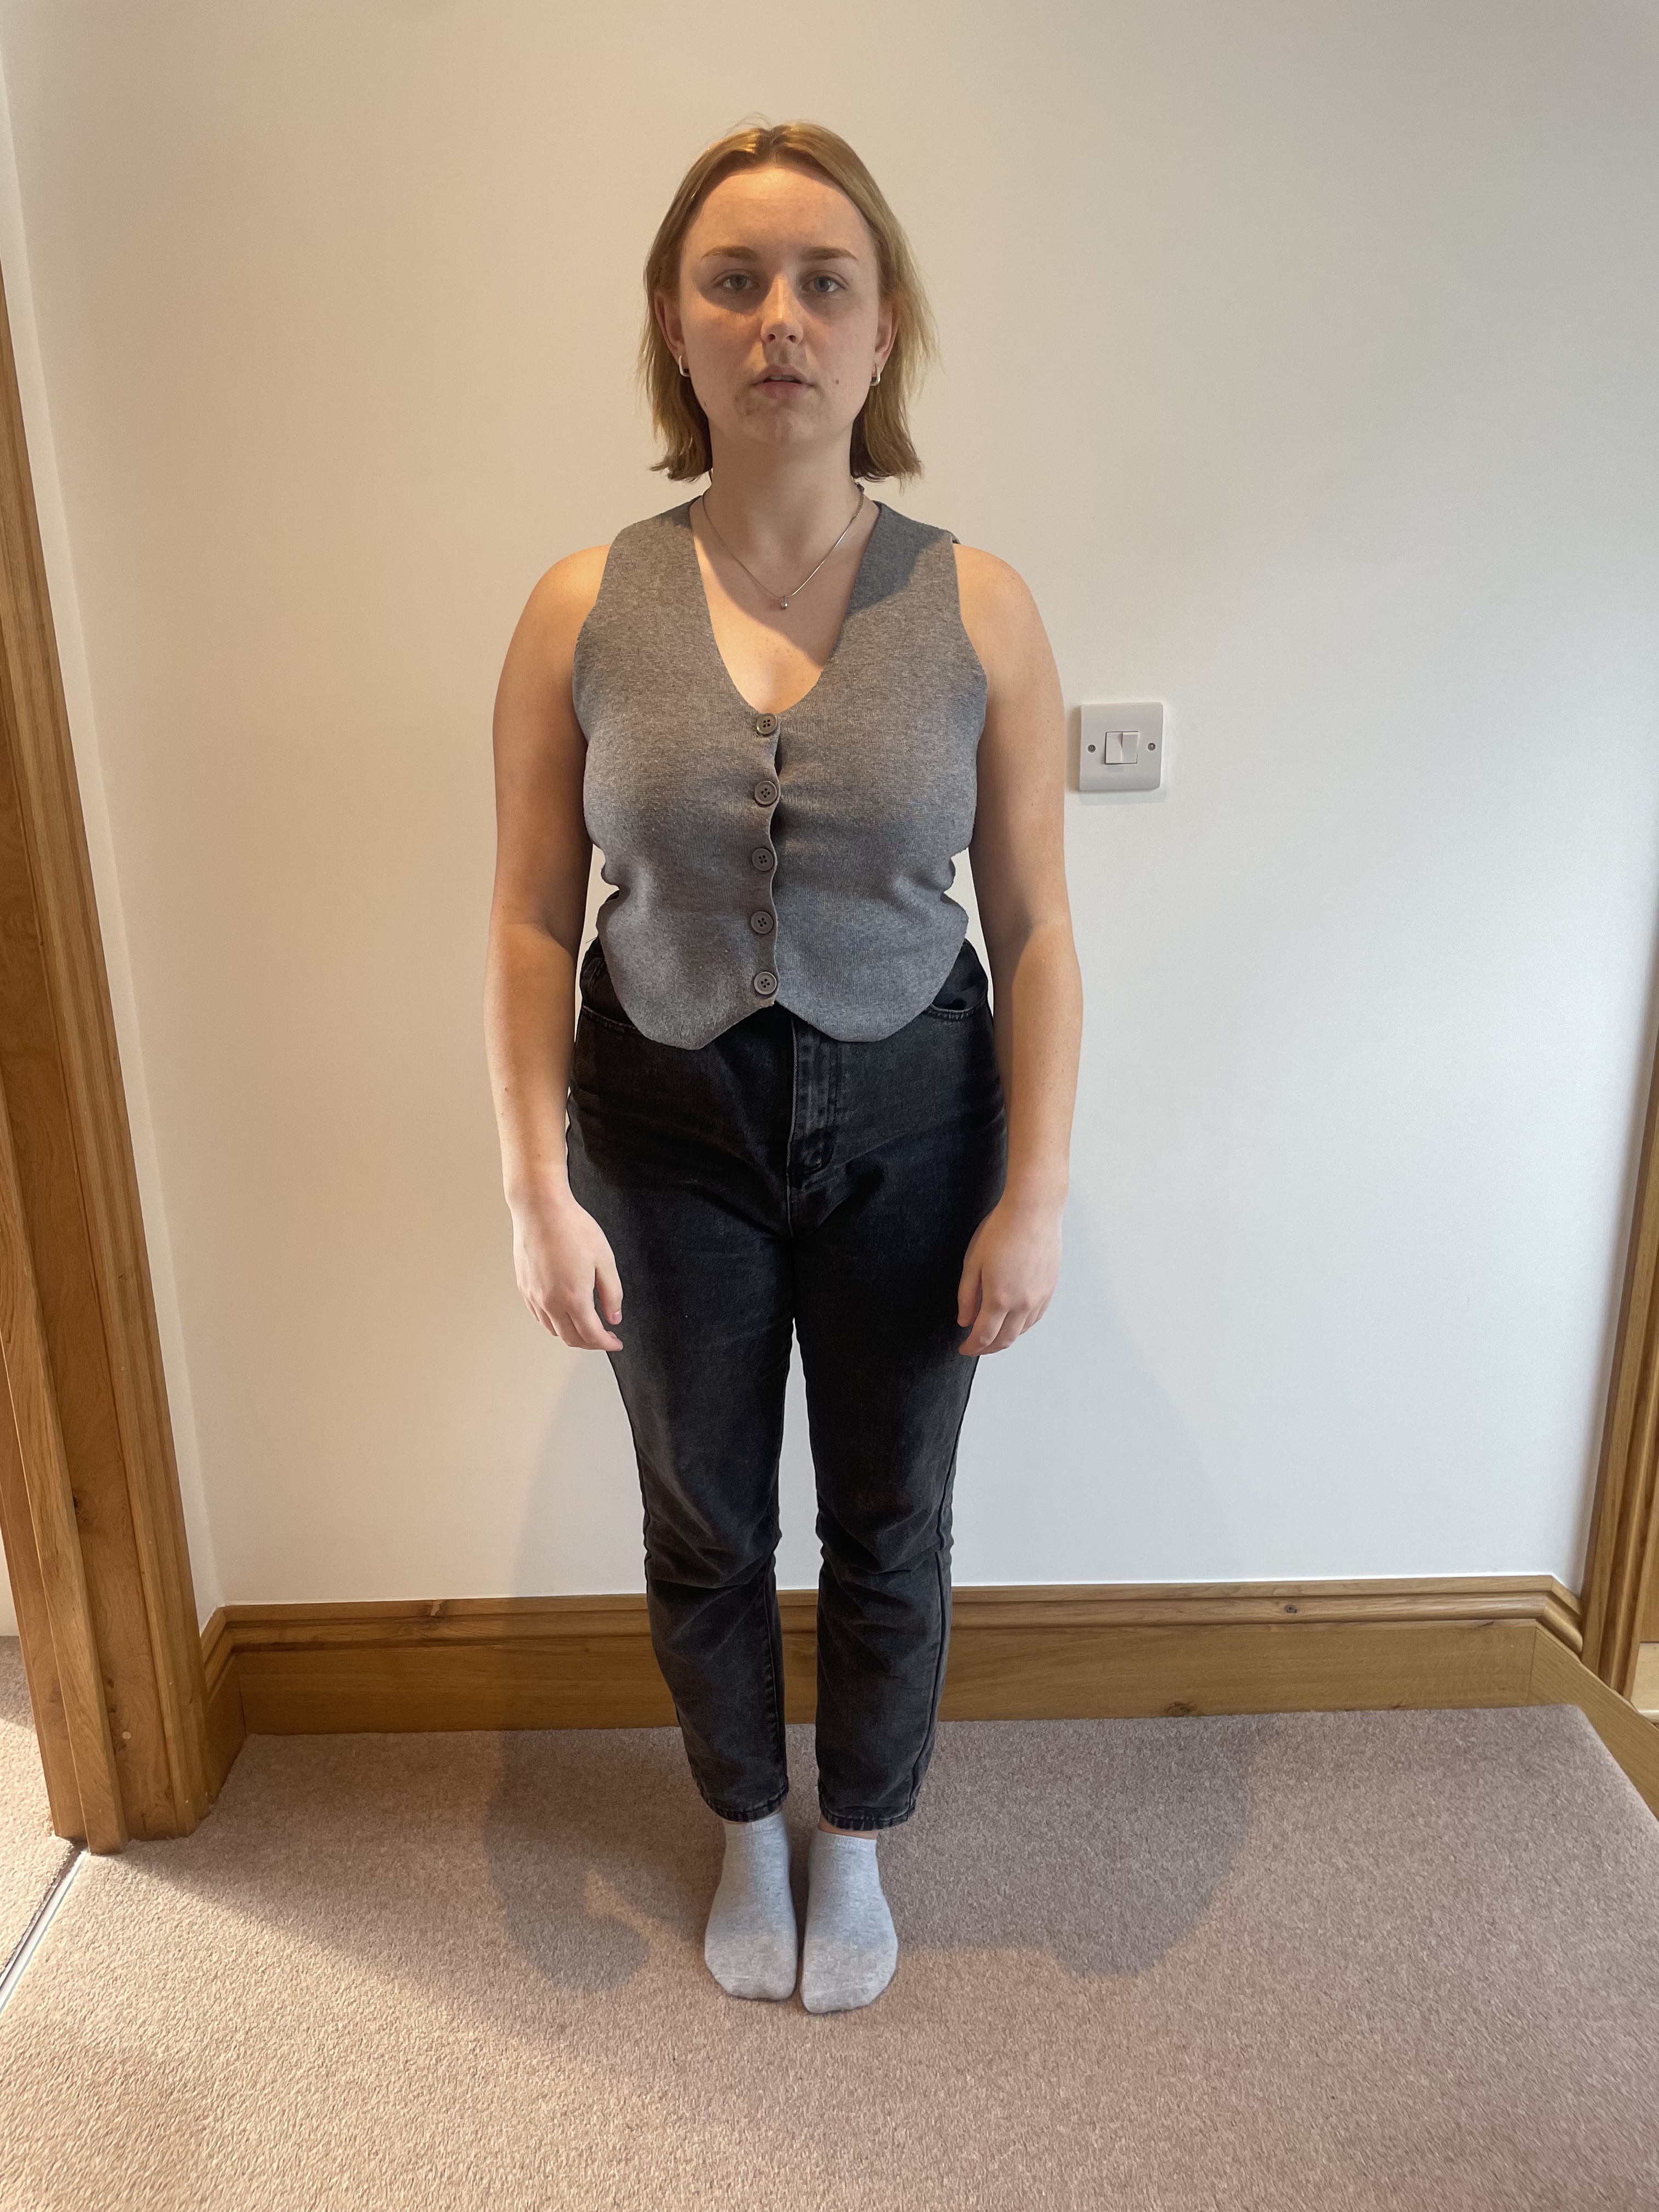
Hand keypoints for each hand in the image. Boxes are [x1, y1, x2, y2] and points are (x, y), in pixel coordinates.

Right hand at [511, 1185, 624, 1349]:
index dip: (606, 1343)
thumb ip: (611, 1293)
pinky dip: (554, 1322)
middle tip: (604, 1337)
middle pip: (571, 1339)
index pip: (591, 1335)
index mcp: (573, 1297)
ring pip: (553, 1330)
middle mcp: (550, 1302)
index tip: (616, 1343)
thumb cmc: (573, 1227)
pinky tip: (564, 1312)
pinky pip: (539, 1316)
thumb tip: (614, 1317)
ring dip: (571, 1334)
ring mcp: (534, 1296)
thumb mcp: (604, 1259)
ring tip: (586, 1325)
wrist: (540, 1208)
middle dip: (590, 1344)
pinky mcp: (523, 1287)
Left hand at [955, 1193, 1061, 1354]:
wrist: (1033, 1211)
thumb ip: (967, 1296)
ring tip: (993, 1336)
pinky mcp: (1050, 1288)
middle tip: (975, 1348)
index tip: (963, 1349)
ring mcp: (1039, 1297)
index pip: (983, 1336)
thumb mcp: (973, 1262)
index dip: (972, 1347)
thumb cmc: (1001, 1231)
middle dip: (987, 1349)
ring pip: (1021, 1331)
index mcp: (999, 1298)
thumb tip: (964, 1321)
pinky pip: (1035, 1318)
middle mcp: (1022, 1303)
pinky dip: (1022, 1326)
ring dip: (1005, 1339)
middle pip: (1004, 1340)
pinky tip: (1014, 1322)